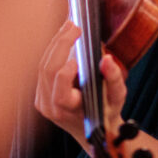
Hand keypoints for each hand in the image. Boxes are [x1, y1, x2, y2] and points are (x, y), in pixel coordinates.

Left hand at [35, 21, 127, 145]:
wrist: (93, 130)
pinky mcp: (39, 94)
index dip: (66, 72)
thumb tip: (107, 59)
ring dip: (56, 44)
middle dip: (60, 44)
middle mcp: (51, 108)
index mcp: (70, 112)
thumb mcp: (117, 96)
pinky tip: (63, 40)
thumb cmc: (106, 112)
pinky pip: (42, 69)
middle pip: (47, 71)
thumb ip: (113, 78)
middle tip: (74, 27)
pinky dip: (53, 51)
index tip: (79, 57)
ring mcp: (42, 101)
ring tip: (69, 27)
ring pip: (42, 66)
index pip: (60, 92)